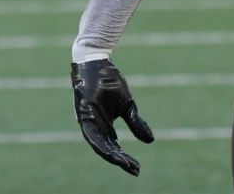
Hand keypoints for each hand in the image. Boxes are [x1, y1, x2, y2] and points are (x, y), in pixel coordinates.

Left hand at [71, 59, 154, 175]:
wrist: (97, 63)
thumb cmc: (110, 82)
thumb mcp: (128, 105)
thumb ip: (136, 123)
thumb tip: (150, 141)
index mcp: (103, 125)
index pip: (113, 146)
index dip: (124, 157)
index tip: (136, 167)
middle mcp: (93, 126)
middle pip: (107, 148)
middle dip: (120, 160)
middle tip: (135, 170)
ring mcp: (87, 121)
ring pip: (99, 144)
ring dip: (112, 155)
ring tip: (125, 163)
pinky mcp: (83, 114)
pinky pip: (91, 133)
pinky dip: (101, 143)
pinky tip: (112, 150)